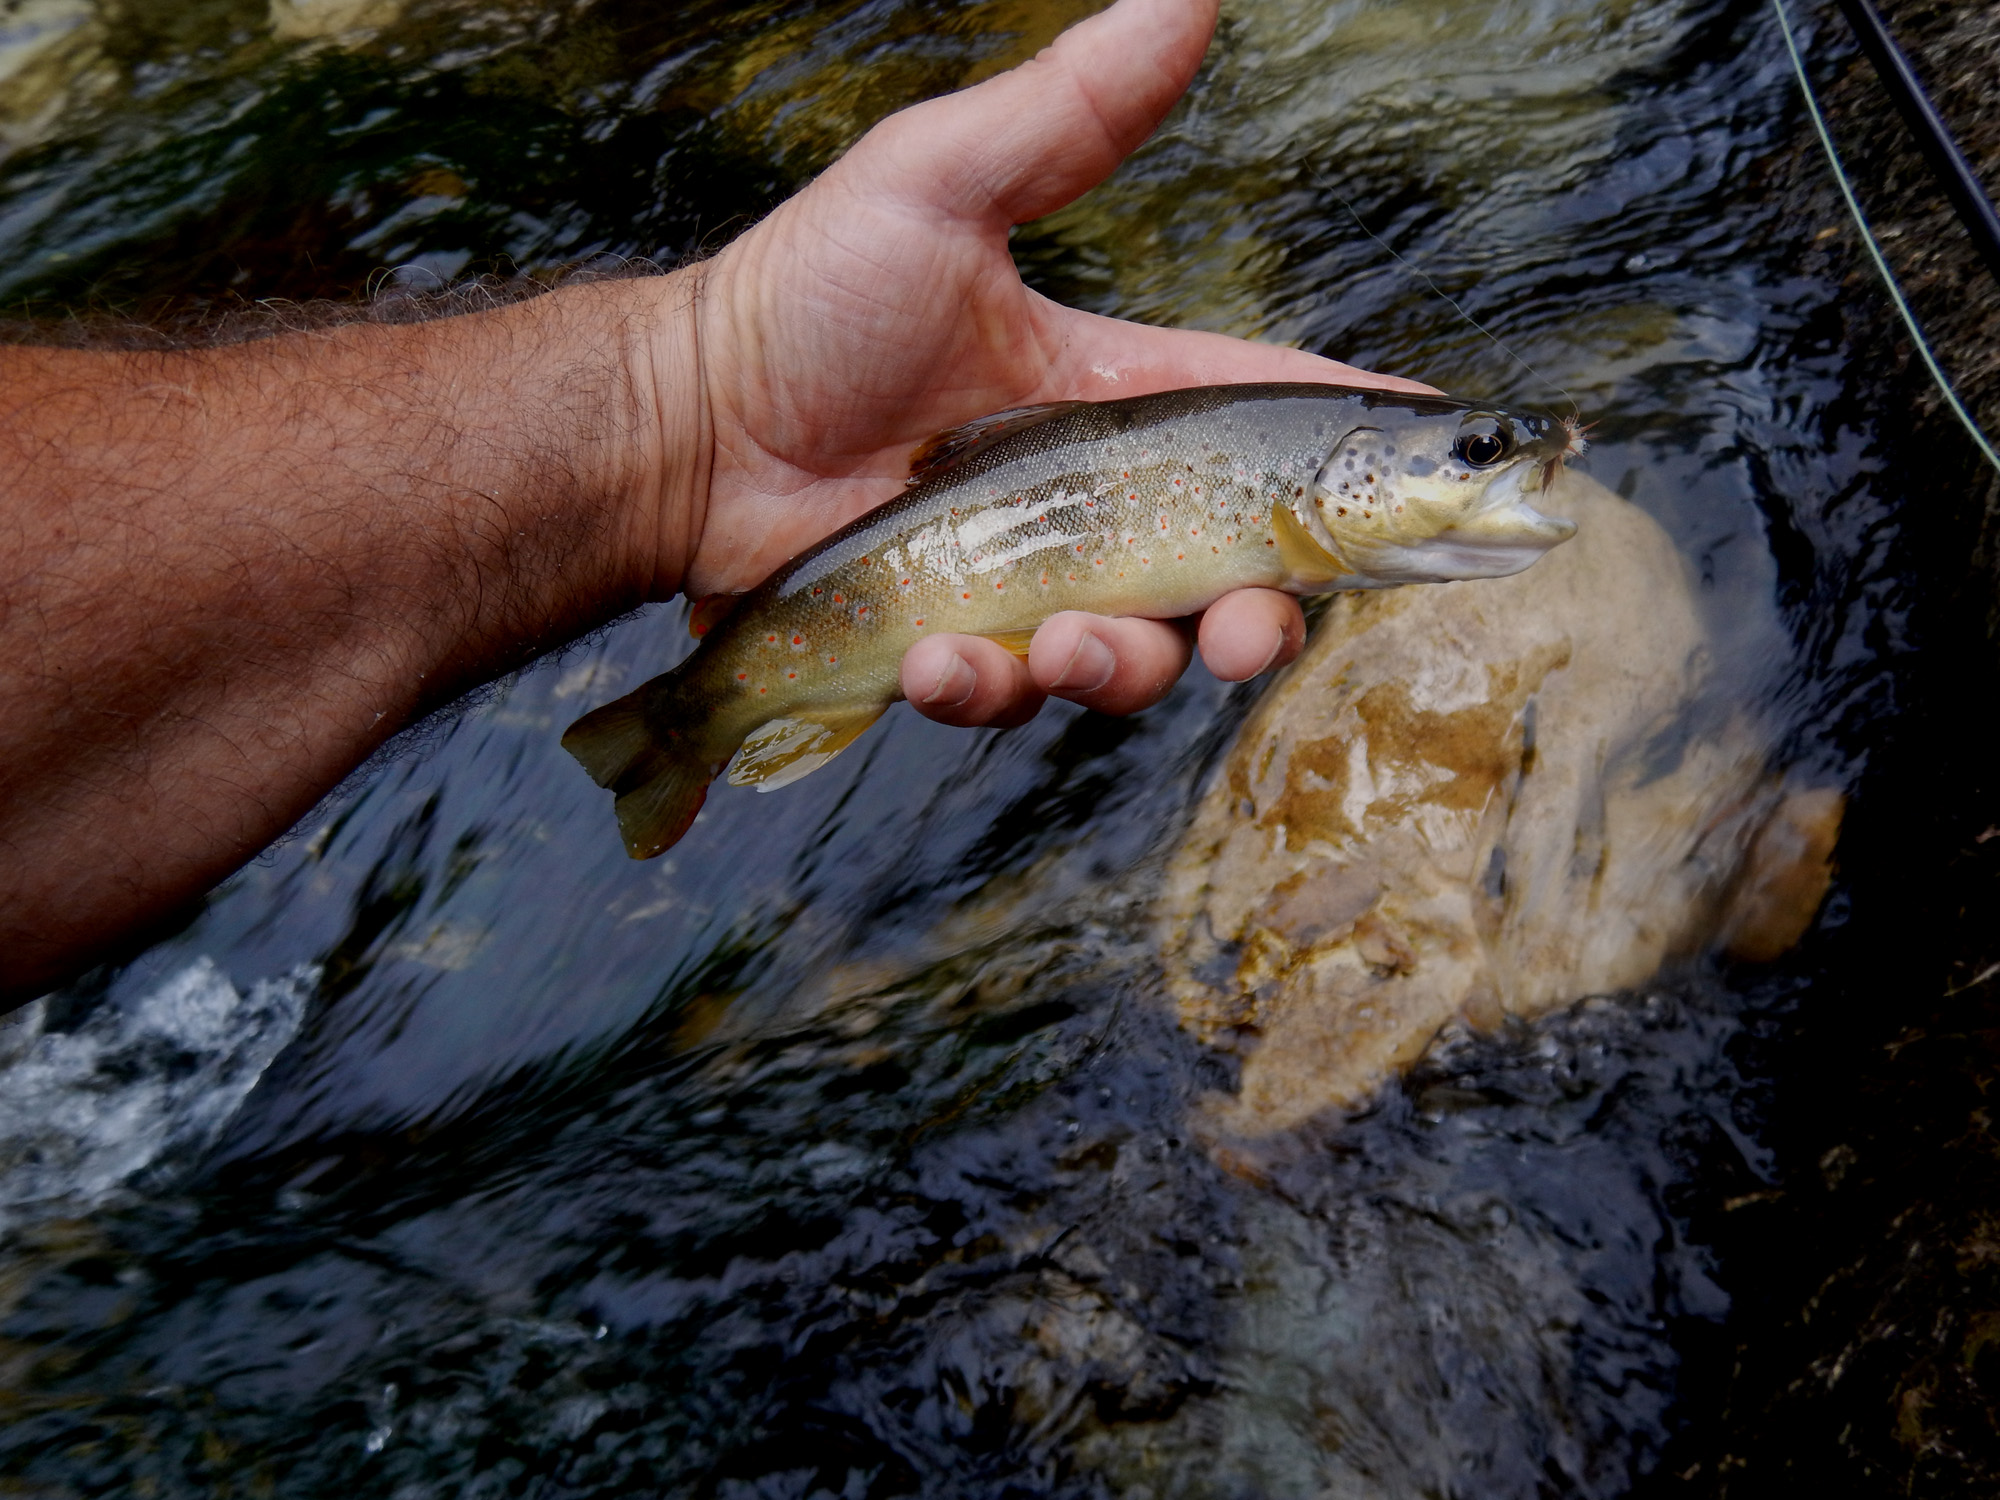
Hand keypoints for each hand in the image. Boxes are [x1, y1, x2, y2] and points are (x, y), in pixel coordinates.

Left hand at [667, 0, 1429, 725]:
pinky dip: (987, 690)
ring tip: (1056, 643)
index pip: (1269, 422)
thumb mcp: (940, 184)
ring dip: (1117, 667)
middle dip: (1260, 620)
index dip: (1359, 443)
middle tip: (1247, 635)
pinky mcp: (955, 646)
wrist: (685, 423)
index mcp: (1118, 397)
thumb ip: (1072, 117)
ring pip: (1133, 656)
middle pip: (1231, 576)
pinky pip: (1009, 695)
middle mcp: (1091, 504)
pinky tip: (937, 657)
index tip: (1445, 461)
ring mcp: (1024, 582)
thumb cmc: (804, 299)